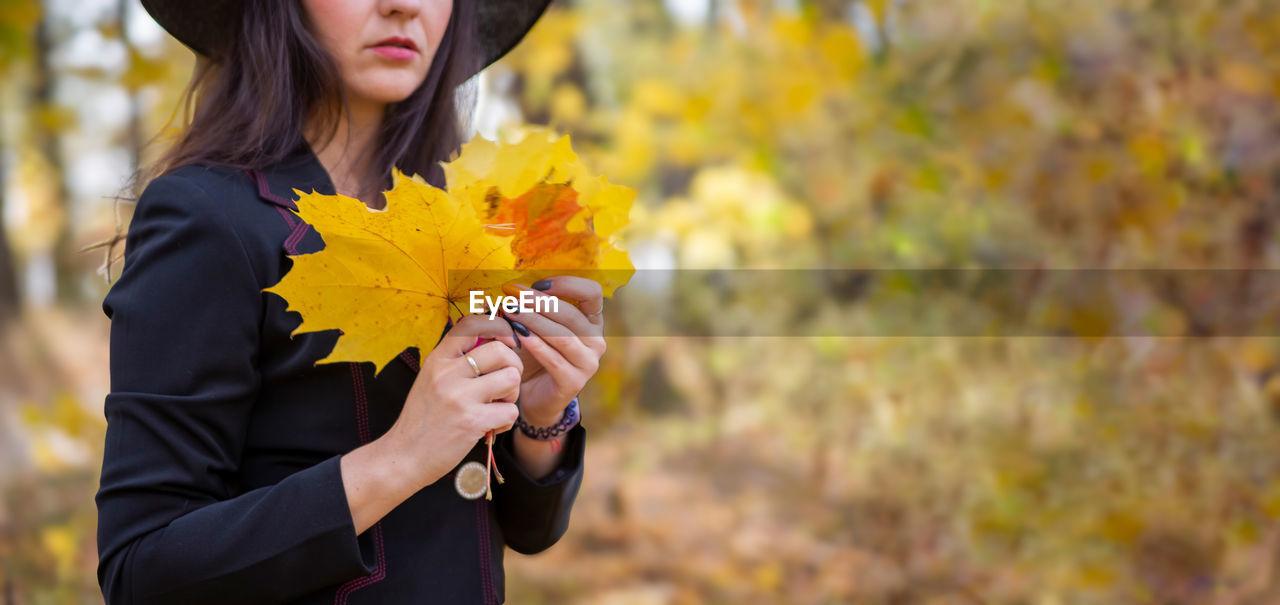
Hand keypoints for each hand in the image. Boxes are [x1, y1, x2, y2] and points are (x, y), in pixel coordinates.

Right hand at [383, 314, 522, 488]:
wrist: (404, 456)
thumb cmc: (423, 418)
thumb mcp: (431, 380)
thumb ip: (457, 361)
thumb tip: (497, 342)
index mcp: (437, 359)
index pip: (472, 324)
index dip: (498, 327)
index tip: (508, 341)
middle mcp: (447, 373)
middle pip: (501, 350)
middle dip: (514, 366)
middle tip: (506, 383)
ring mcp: (459, 397)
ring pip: (512, 378)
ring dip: (512, 394)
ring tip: (497, 406)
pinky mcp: (472, 421)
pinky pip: (511, 411)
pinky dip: (507, 421)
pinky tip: (491, 428)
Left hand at [500, 276, 605, 424]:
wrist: (533, 395)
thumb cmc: (535, 354)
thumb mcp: (536, 327)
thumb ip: (530, 307)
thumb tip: (509, 288)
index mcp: (591, 321)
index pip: (592, 293)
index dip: (568, 284)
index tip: (539, 283)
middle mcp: (596, 341)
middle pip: (571, 314)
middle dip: (539, 301)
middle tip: (513, 293)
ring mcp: (588, 363)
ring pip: (562, 336)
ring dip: (534, 320)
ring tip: (510, 310)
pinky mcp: (574, 382)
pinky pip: (554, 360)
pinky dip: (536, 345)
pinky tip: (518, 335)